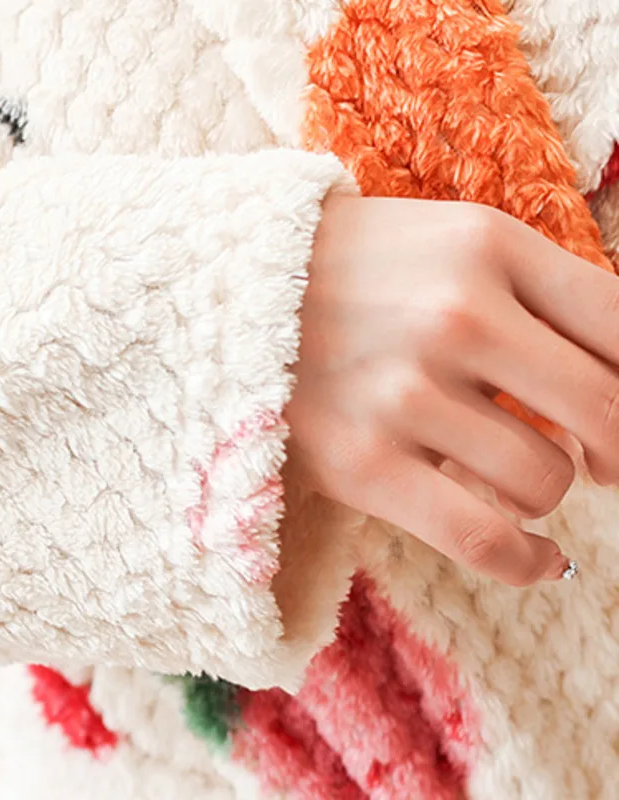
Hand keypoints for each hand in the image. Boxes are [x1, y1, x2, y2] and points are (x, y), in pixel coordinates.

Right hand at [286, 192, 618, 585]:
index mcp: (486, 247)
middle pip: (604, 412)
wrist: (229, 293)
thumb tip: (614, 372)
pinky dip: (527, 563)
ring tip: (515, 480)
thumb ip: (532, 291)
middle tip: (600, 460)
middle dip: (618, 451)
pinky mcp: (362, 463)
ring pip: (544, 481)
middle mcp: (455, 315)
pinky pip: (485, 537)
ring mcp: (405, 393)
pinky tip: (535, 560)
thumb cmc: (348, 271)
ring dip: (546, 492)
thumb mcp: (443, 242)